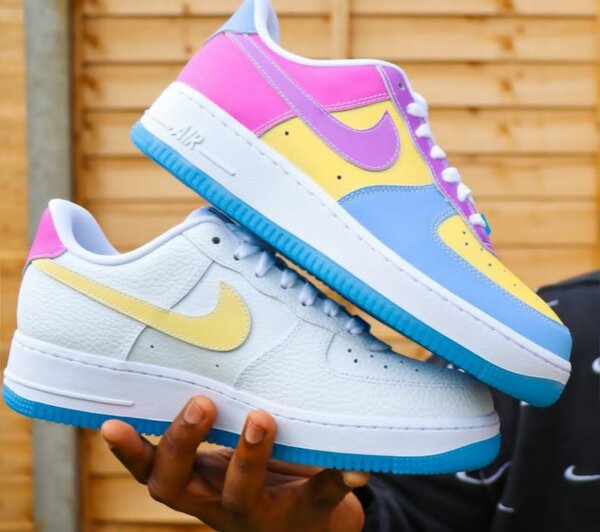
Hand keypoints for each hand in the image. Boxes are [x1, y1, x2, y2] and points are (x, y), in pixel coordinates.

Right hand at [101, 396, 368, 531]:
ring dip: (248, 456)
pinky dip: (338, 478)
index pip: (153, 471)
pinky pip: (322, 495)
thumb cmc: (264, 472)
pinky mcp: (309, 512)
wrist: (313, 522)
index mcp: (200, 480)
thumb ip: (224, 413)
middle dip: (183, 444)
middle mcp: (219, 500)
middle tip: (201, 404)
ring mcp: (262, 511)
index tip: (111, 424)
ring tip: (261, 419)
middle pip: (179, 485)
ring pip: (240, 493)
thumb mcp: (233, 450)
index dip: (130, 453)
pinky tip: (355, 467)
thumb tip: (215, 340)